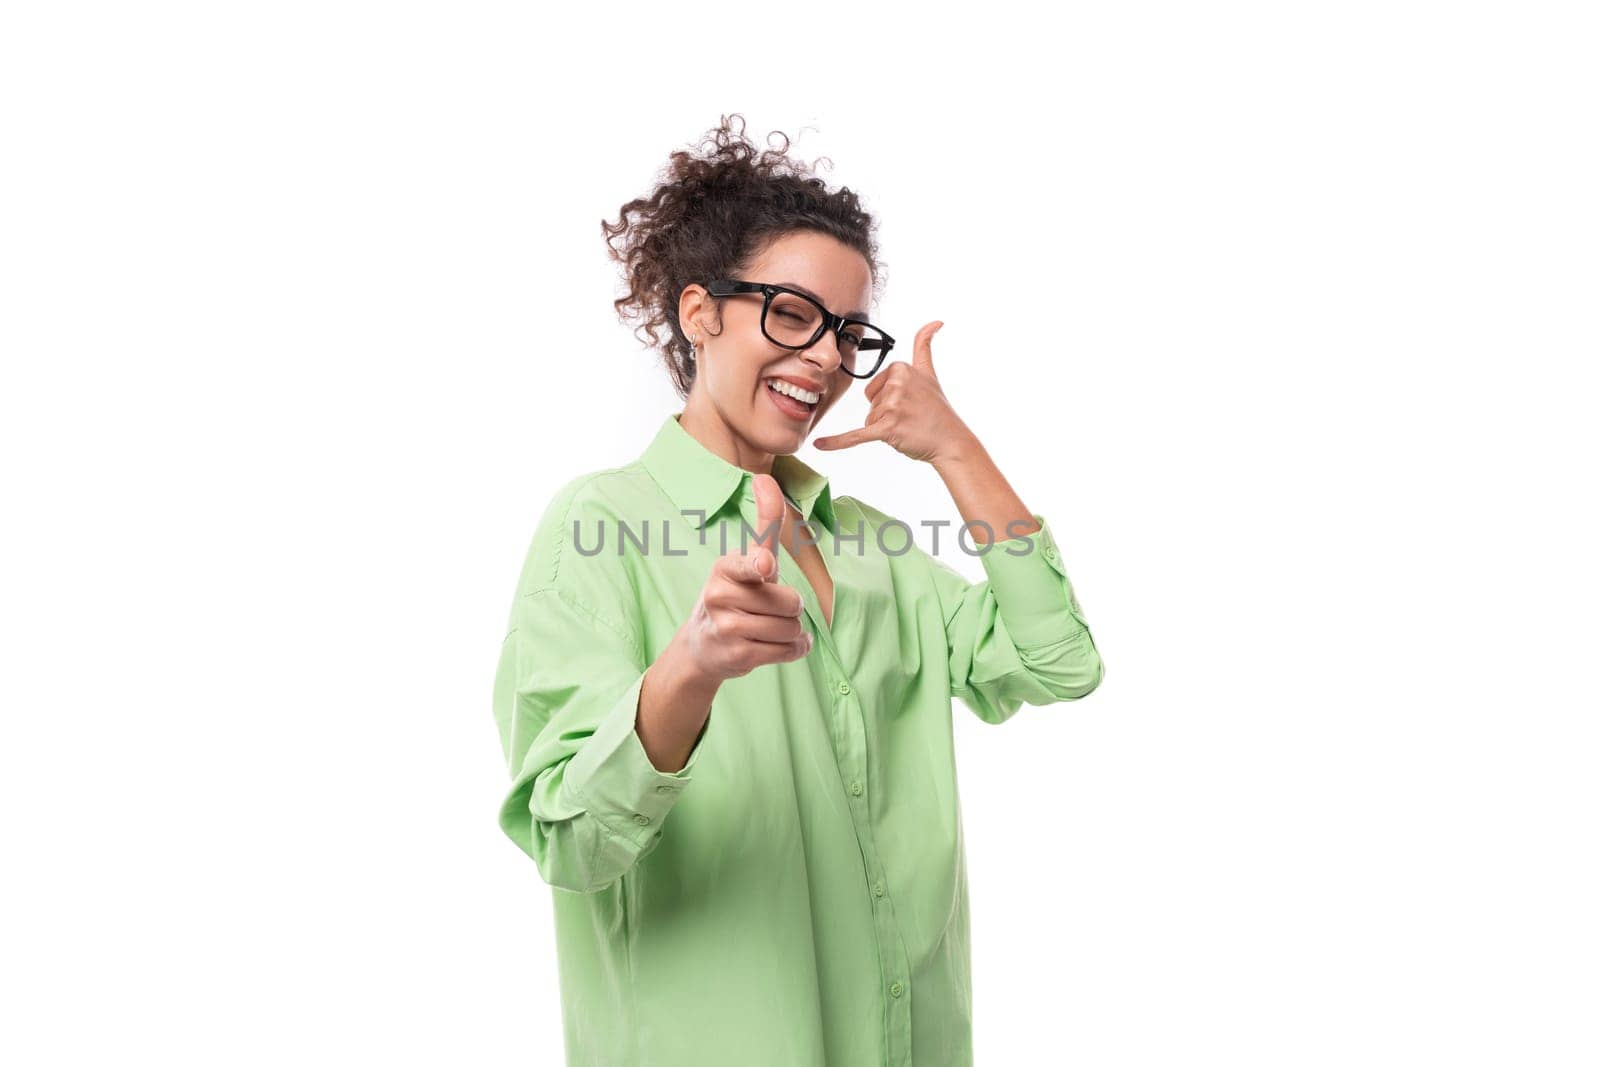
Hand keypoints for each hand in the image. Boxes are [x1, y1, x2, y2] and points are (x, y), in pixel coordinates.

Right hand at [676, 473, 812, 680]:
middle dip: (791, 608)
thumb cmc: (734, 595)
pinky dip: (794, 649)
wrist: (701, 646)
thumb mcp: (745, 560)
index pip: (749, 564)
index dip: (760, 566)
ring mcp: (727, 628)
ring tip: (770, 628)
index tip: (766, 566)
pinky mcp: (737, 656)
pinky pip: (788, 651)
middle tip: (770, 609)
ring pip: (791, 629)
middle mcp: (720, 596)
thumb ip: (763, 524)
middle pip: (790, 602)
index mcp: (725, 568)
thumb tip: (765, 478)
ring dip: (793, 631)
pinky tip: (778, 645)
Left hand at [811, 320, 975, 462]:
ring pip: (870, 421)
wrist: (950, 440)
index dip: (888, 400)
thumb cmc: (937, 410)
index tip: (910, 403)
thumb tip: (935, 321)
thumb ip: (924, 344)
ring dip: (886, 429)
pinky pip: (856, 435)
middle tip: (910, 418)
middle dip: (886, 416)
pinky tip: (819, 444)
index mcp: (900, 368)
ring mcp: (892, 406)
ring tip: (908, 428)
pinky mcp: (887, 428)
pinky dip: (837, 442)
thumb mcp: (929, 373)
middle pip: (872, 405)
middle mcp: (896, 384)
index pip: (873, 389)